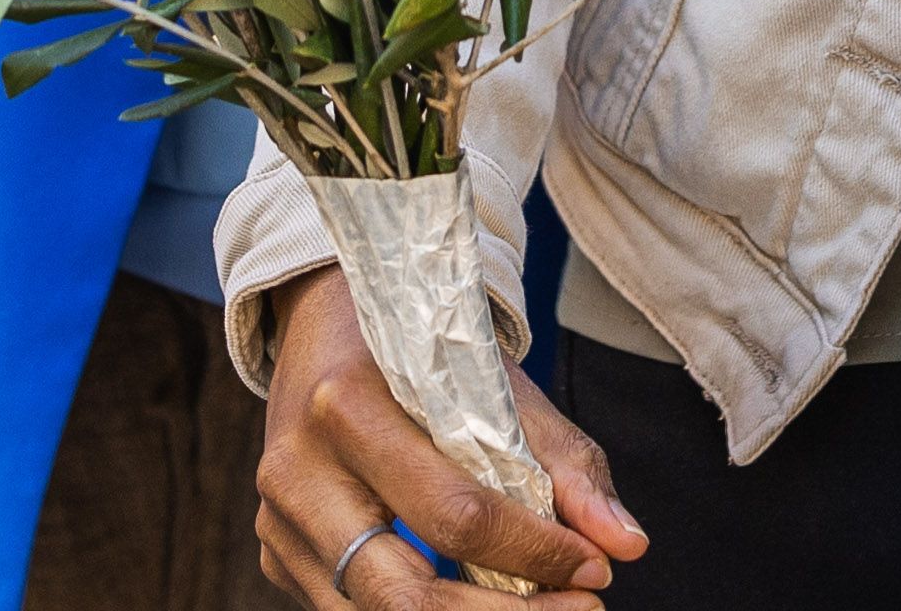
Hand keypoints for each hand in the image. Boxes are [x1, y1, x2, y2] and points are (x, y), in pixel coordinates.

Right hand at [251, 268, 641, 602]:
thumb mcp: (496, 382)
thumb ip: (565, 463)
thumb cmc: (421, 350)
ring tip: (540, 610)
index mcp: (348, 406)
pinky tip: (478, 602)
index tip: (597, 571)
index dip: (537, 553)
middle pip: (403, 594)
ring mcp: (277, 522)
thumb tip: (626, 546)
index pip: (455, 514)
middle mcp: (297, 472)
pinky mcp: (274, 553)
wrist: (326, 318)